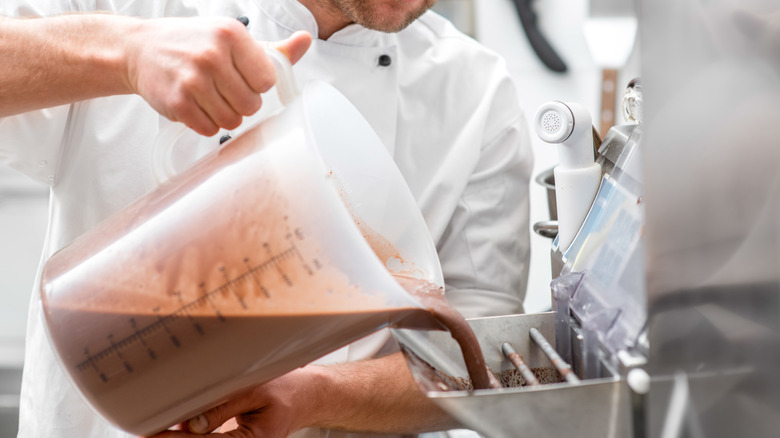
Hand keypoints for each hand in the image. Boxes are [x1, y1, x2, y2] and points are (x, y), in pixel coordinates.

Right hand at [125, 18, 311, 135]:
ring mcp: (193, 80)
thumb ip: (273, 49)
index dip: (256, 85)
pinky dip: (205, 123)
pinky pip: (209, 129)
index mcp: (232, 35)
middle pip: (251, 105)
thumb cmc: (193, 43)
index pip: (267, 81)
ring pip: (232, 121)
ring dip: (225, 115)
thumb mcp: (233, 38)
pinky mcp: (177, 102)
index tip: (242, 77)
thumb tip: (306, 41)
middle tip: (223, 89)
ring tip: (210, 97)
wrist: (141, 49)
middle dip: (241, 103)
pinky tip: (195, 105)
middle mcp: (212, 55)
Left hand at [143, 353, 454, 437]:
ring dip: (178, 435)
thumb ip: (224, 406)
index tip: (150, 434)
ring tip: (151, 428)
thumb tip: (191, 424)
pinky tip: (172, 426)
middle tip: (145, 431)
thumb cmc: (291, 388)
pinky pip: (208, 436)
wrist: (312, 393)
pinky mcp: (234, 435)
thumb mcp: (259, 390)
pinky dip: (190, 432)